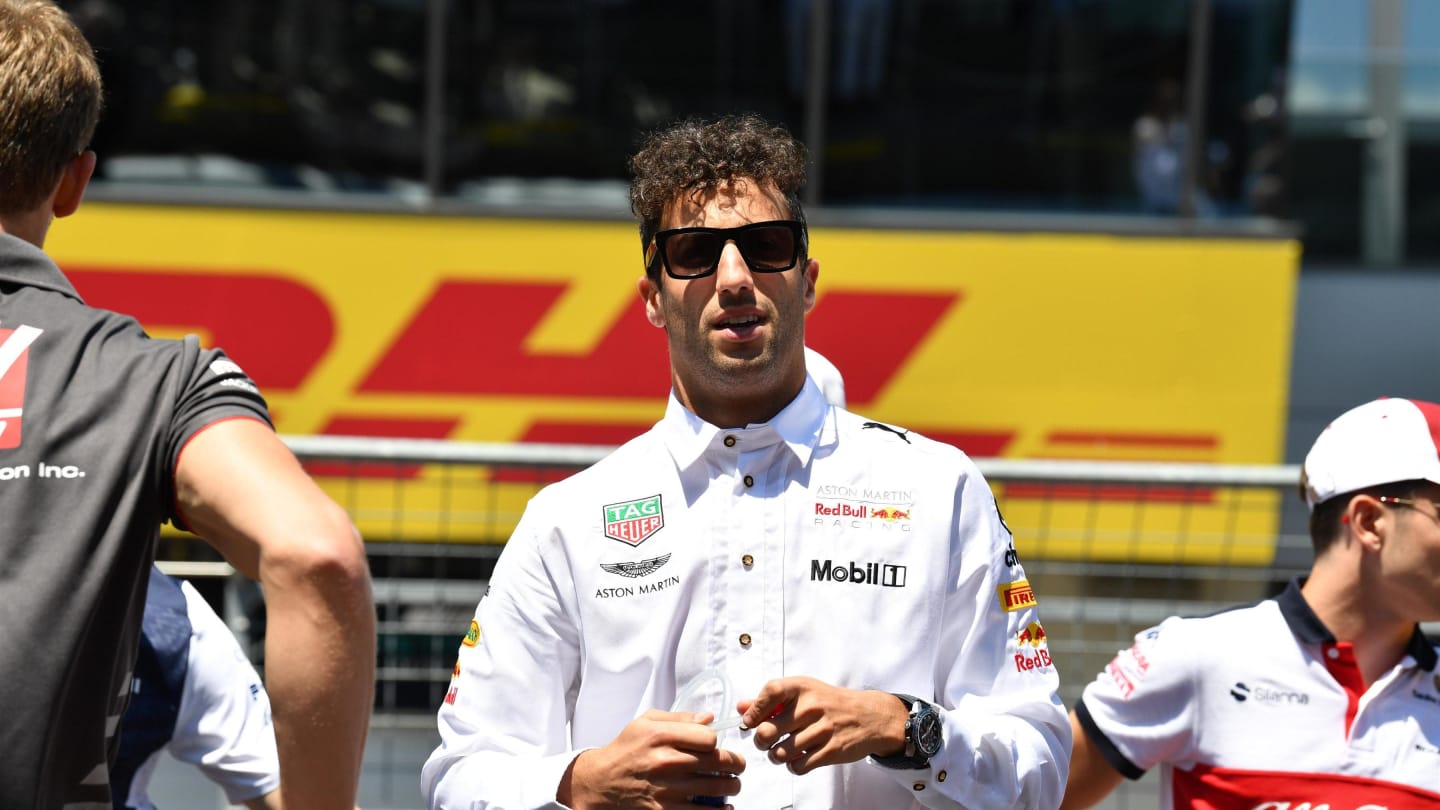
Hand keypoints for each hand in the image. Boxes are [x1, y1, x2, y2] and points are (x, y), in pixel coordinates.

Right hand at [558, 710, 745, 809]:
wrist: (601, 782)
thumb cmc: (626, 749)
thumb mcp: (645, 722)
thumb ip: (679, 717)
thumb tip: (710, 718)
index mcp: (661, 736)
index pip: (709, 737)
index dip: (716, 741)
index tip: (714, 745)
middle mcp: (666, 762)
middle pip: (719, 762)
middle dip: (735, 764)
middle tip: (738, 766)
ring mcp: (667, 790)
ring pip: (717, 788)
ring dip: (732, 786)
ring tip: (733, 785)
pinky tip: (724, 807)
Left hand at [737, 677, 908, 774]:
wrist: (869, 716)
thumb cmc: (829, 702)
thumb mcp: (803, 692)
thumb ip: (771, 700)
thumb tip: (741, 708)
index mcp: (802, 687)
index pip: (769, 693)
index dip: (753, 710)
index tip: (749, 722)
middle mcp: (812, 707)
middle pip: (768, 731)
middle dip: (760, 741)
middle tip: (765, 741)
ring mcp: (823, 730)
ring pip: (781, 753)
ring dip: (775, 756)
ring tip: (781, 751)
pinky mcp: (831, 751)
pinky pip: (798, 766)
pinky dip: (792, 766)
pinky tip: (797, 758)